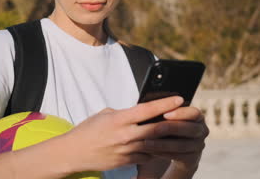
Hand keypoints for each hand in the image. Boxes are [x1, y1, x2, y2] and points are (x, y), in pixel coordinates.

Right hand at [60, 96, 185, 172]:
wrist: (74, 153)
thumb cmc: (88, 130)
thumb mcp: (105, 115)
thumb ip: (124, 113)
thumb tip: (141, 112)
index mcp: (119, 119)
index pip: (147, 109)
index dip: (165, 103)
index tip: (178, 98)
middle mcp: (125, 135)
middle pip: (156, 128)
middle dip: (172, 122)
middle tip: (185, 116)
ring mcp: (126, 150)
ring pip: (155, 144)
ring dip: (168, 138)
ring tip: (179, 131)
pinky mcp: (126, 161)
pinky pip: (147, 156)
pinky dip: (156, 150)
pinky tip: (163, 146)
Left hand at [138, 106, 208, 176]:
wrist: (175, 150)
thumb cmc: (168, 128)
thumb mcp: (168, 118)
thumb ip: (164, 111)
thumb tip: (148, 104)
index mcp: (197, 116)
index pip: (194, 113)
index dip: (180, 113)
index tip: (165, 113)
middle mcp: (202, 131)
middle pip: (190, 129)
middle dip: (170, 128)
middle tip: (154, 128)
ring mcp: (199, 146)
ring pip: (182, 145)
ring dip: (162, 144)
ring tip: (146, 142)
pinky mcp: (193, 159)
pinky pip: (178, 157)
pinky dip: (163, 153)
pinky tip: (151, 151)